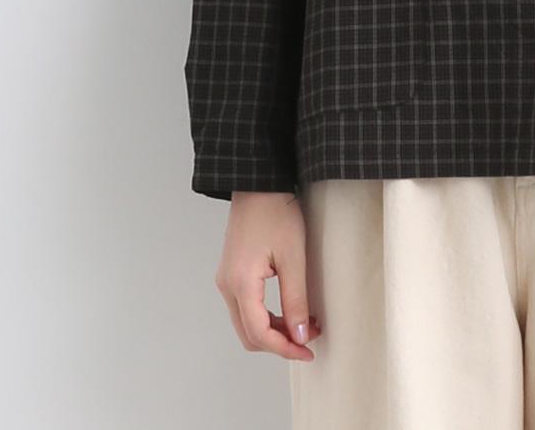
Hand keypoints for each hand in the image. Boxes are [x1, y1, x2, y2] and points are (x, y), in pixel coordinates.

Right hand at [214, 191, 321, 359]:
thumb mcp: (294, 257)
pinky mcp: (231, 273)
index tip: (307, 351)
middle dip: (279, 343)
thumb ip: (296, 299)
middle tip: (308, 339)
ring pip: (246, 323)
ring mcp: (226, 280)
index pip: (259, 333)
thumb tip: (299, 335)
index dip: (284, 349)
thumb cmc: (276, 212)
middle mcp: (227, 286)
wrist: (259, 184)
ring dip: (273, 331)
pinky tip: (288, 310)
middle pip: (249, 334)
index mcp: (240, 283)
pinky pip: (245, 307)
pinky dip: (266, 316)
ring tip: (303, 323)